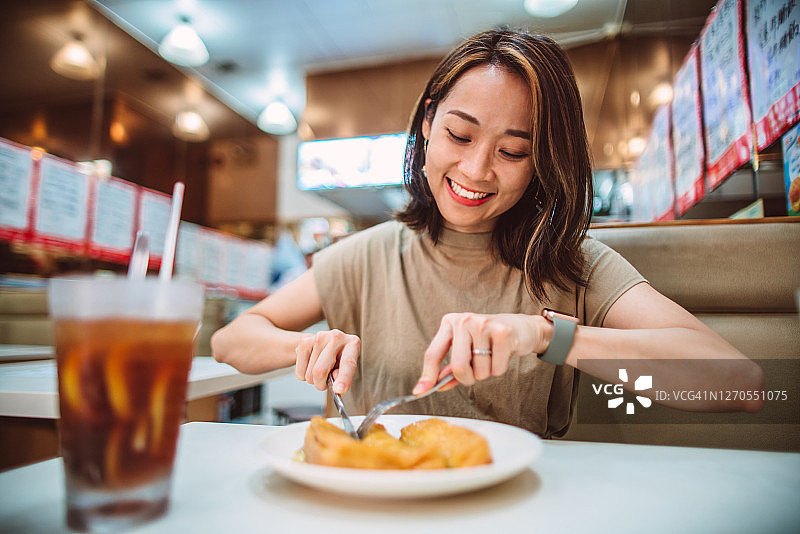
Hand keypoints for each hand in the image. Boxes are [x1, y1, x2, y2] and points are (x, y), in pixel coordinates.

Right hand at [295, 329, 360, 393]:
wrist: (327, 342)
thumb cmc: (340, 357)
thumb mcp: (348, 367)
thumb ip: (344, 376)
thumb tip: (335, 384)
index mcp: (352, 344)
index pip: (347, 364)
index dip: (344, 378)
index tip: (339, 390)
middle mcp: (336, 337)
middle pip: (320, 371)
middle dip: (321, 384)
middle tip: (325, 383)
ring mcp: (318, 337)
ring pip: (309, 374)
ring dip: (313, 380)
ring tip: (321, 370)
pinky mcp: (304, 340)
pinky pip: (299, 372)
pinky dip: (304, 375)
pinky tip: (311, 364)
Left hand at [414, 313, 546, 393]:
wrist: (522, 328)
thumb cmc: (490, 341)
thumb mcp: (467, 350)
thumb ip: (450, 369)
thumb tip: (435, 386)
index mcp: (449, 323)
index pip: (433, 353)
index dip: (428, 375)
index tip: (420, 391)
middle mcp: (464, 320)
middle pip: (458, 366)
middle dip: (467, 378)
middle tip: (476, 371)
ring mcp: (483, 324)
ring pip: (479, 370)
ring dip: (486, 372)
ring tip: (492, 356)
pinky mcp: (503, 332)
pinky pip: (496, 368)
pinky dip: (500, 369)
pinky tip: (503, 354)